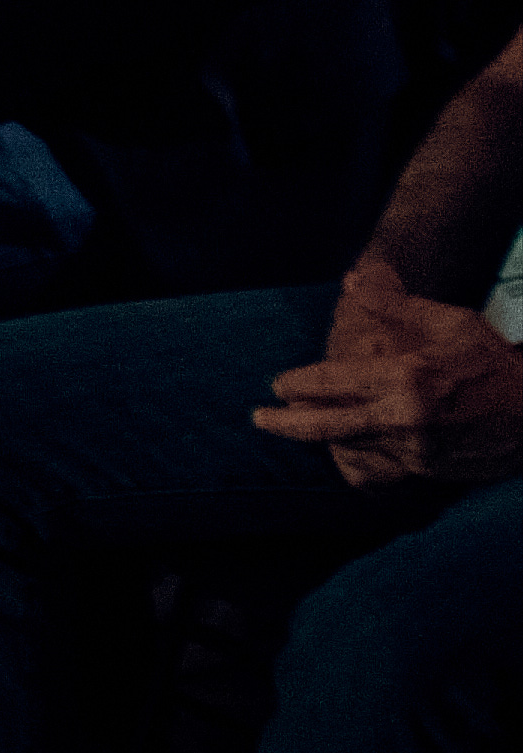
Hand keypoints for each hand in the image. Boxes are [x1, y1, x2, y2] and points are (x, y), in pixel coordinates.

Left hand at [261, 267, 522, 486]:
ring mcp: (415, 450)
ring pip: (348, 449)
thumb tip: (354, 281)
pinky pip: (376, 467)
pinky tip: (342, 448)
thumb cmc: (494, 364)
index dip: (298, 384)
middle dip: (285, 423)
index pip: (332, 382)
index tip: (278, 383)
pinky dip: (355, 457)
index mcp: (407, 379)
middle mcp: (405, 419)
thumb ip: (396, 305)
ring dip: (320, 440)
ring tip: (296, 428)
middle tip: (259, 418)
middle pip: (326, 426)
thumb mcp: (451, 323)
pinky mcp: (426, 471)